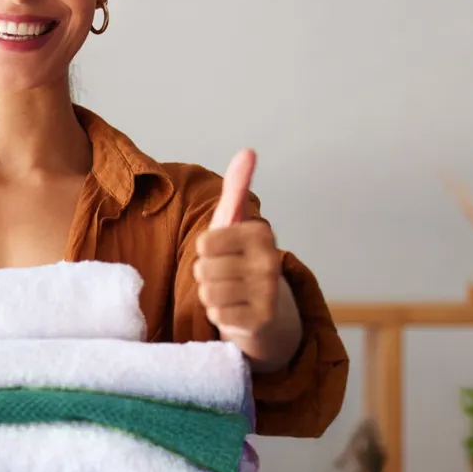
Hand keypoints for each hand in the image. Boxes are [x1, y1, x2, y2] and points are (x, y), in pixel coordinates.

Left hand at [193, 149, 301, 367]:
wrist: (267, 311)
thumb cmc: (240, 260)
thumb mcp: (236, 223)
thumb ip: (238, 188)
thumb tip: (247, 150)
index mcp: (262, 234)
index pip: (204, 243)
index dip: (204, 250)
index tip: (222, 251)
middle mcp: (270, 262)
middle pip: (202, 269)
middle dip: (206, 274)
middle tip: (226, 275)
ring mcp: (268, 293)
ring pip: (207, 292)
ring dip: (211, 294)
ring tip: (229, 292)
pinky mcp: (261, 320)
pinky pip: (216, 315)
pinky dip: (218, 314)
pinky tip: (234, 310)